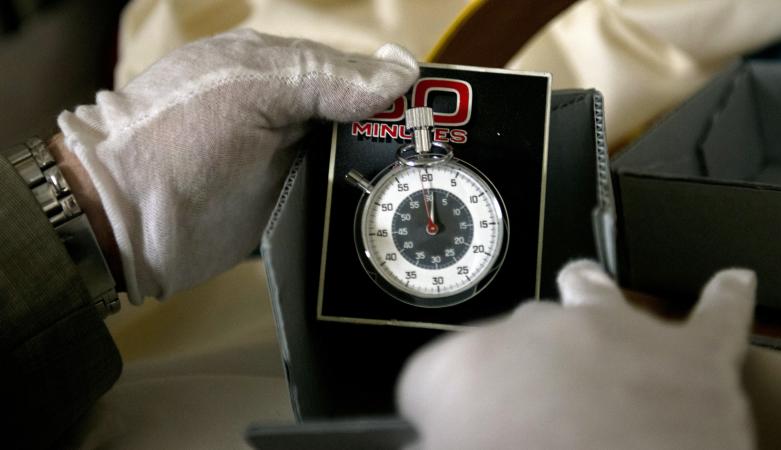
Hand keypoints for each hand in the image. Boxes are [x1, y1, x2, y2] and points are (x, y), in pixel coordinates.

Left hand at [57, 29, 417, 302]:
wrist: (125, 221)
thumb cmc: (179, 137)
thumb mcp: (249, 85)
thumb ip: (323, 77)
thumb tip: (403, 71)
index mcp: (281, 71)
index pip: (358, 72)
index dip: (399, 89)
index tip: (447, 111)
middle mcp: (291, 116)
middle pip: (364, 122)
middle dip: (402, 136)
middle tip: (451, 159)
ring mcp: (292, 168)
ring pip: (358, 166)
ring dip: (390, 178)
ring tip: (435, 192)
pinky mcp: (292, 214)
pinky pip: (340, 208)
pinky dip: (366, 212)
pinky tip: (399, 220)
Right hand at [397, 260, 755, 449]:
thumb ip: (438, 436)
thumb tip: (428, 440)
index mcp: (466, 369)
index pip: (430, 380)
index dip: (440, 410)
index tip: (447, 428)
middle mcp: (537, 333)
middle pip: (511, 335)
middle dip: (511, 365)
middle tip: (520, 414)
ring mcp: (615, 333)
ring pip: (594, 293)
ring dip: (585, 294)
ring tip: (578, 285)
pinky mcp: (690, 353)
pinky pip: (713, 316)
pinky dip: (721, 300)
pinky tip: (728, 285)